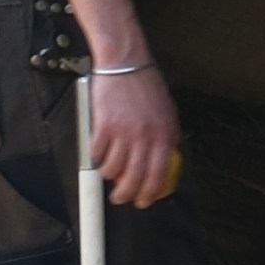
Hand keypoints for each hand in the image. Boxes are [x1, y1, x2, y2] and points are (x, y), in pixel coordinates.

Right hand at [83, 64, 183, 210]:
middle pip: (134, 179)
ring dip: (109, 177)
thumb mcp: (168, 112)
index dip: (149, 194)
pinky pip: (97, 154)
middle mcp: (145, 136)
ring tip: (109, 173)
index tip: (142, 201)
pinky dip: (96, 160)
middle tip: (121, 197)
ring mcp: (123, 132)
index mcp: (164, 134)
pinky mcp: (103, 126)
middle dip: (126, 194)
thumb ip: (167, 137)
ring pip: (113, 170)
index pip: (159, 176)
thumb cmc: (146, 86)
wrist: (125, 62)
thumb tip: (165, 161)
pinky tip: (98, 156)